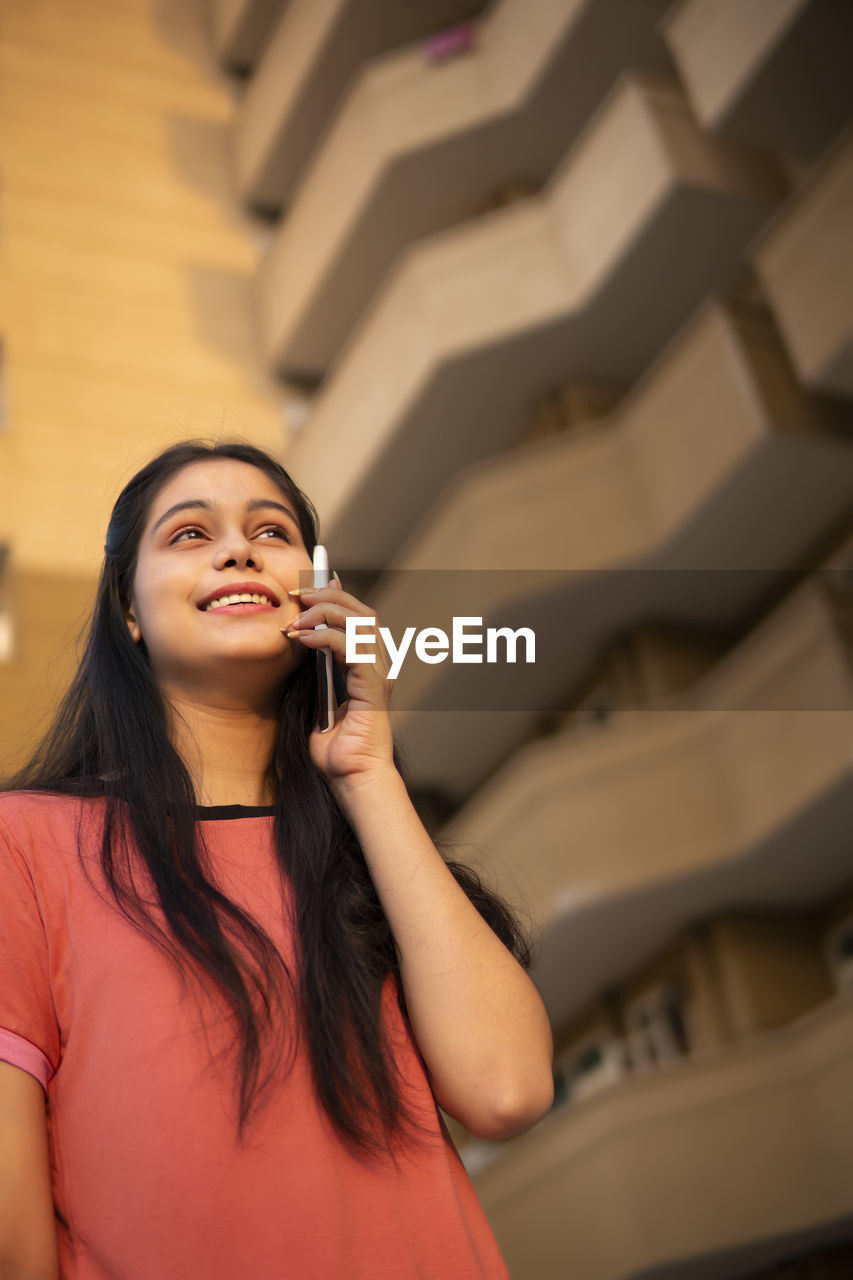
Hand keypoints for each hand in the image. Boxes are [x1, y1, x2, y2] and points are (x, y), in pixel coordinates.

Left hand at [282, 576, 395, 792]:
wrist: (352, 778)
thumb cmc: (337, 749)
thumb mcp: (319, 702)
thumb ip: (317, 675)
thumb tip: (303, 646)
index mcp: (368, 667)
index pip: (358, 617)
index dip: (334, 597)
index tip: (304, 589)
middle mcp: (379, 666)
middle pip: (362, 612)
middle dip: (328, 597)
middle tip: (297, 595)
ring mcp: (380, 675)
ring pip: (360, 623)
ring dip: (325, 613)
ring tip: (297, 616)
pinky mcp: (374, 688)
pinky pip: (353, 649)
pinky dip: (327, 638)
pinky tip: (303, 639)